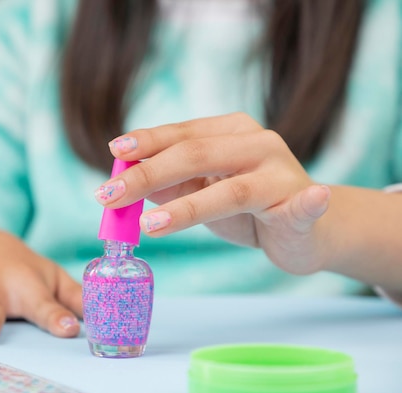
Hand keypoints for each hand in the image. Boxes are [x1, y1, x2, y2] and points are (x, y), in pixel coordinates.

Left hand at [95, 112, 332, 274]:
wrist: (306, 229)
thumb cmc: (246, 206)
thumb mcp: (199, 190)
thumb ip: (167, 183)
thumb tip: (121, 181)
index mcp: (229, 132)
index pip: (180, 134)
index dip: (146, 142)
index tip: (114, 152)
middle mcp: (256, 144)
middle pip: (195, 155)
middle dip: (148, 175)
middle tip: (109, 197)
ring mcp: (281, 173)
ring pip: (230, 189)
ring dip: (187, 208)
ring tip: (149, 224)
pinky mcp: (303, 206)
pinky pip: (304, 204)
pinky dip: (308, 202)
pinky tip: (313, 197)